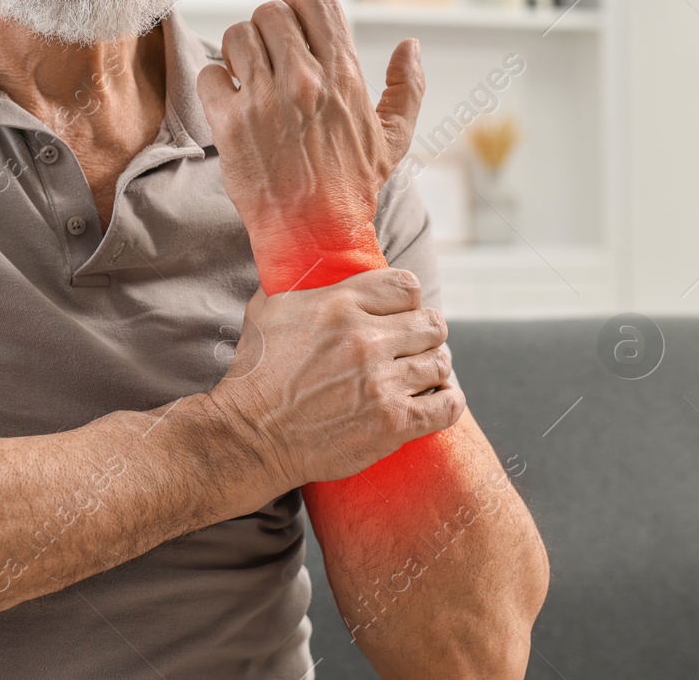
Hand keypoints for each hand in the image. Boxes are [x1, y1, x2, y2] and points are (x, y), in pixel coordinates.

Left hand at [196, 0, 424, 287]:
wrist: (315, 236)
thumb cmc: (353, 189)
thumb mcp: (393, 139)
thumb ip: (407, 88)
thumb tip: (410, 46)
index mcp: (344, 77)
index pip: (316, 2)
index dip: (299, 7)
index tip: (294, 29)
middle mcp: (305, 82)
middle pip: (271, 12)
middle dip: (266, 29)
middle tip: (267, 55)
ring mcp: (265, 101)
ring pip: (237, 36)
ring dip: (239, 51)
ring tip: (247, 75)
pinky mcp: (230, 124)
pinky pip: (210, 74)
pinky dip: (215, 83)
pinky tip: (229, 101)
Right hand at [208, 268, 462, 496]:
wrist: (250, 435)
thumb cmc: (256, 372)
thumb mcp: (268, 309)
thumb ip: (300, 282)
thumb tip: (315, 263)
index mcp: (338, 305)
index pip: (406, 286)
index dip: (407, 301)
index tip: (399, 315)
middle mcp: (364, 339)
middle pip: (431, 324)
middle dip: (424, 334)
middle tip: (411, 348)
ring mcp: (381, 383)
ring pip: (440, 362)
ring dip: (432, 369)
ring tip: (418, 376)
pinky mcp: (392, 423)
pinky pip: (447, 404)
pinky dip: (446, 400)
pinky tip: (433, 399)